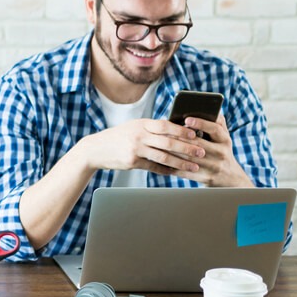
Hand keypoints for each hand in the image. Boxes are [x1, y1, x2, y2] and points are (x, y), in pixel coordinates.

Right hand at [74, 118, 203, 175]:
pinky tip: (176, 173)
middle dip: (187, 148)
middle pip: (168, 142)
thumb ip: (151, 128)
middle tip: (202, 152)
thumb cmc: (117, 137)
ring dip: (181, 162)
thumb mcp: (133, 127)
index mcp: (141, 124)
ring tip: (194, 166)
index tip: (196, 134)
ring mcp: (135, 149)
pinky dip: (166, 170)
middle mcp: (139, 135)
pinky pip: (154, 167)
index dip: (182, 130)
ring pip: (163, 156)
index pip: (166, 125)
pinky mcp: (132, 162)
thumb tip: (175, 130)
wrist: (95, 149)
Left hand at [168, 114, 253, 186]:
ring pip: (189, 158)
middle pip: (198, 144)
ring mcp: (214, 166)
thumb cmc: (220, 152)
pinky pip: (186, 171)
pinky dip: (173, 166)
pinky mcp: (206, 178)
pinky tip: (163, 161)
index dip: (201, 123)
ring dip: (173, 152)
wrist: (230, 178)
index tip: (187, 119)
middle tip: (164, 133)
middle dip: (180, 138)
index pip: (215, 129)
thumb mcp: (223, 138)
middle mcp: (221, 153)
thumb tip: (208, 107)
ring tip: (160, 145)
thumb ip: (217, 123)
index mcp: (225, 140)